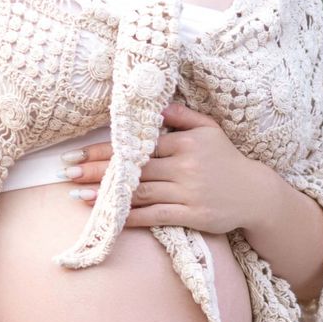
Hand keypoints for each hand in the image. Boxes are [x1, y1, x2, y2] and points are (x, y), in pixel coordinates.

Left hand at [65, 102, 270, 236]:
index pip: (138, 145)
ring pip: (140, 192)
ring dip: (107, 195)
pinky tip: (110, 217)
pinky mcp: (191, 215)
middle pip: (133, 169)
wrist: (254, 194)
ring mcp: (187, 192)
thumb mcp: (209, 129)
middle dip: (97, 170)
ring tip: (77, 195)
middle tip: (68, 171)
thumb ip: (182, 116)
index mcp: (184, 142)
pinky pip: (155, 215)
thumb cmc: (227, 159)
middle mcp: (184, 166)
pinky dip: (131, 216)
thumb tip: (156, 104)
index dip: (106, 149)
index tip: (79, 152)